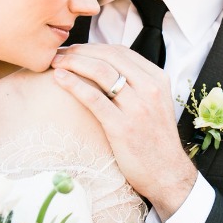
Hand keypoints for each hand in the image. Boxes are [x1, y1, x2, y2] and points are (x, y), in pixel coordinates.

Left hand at [52, 44, 196, 220]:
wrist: (167, 174)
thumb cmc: (156, 142)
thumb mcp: (155, 105)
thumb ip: (138, 86)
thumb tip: (108, 71)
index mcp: (157, 80)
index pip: (121, 52)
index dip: (93, 47)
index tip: (75, 49)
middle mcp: (149, 89)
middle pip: (108, 57)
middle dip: (79, 51)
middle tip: (59, 53)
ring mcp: (136, 108)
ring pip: (100, 72)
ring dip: (73, 62)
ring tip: (55, 62)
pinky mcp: (121, 127)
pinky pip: (93, 98)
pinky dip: (73, 84)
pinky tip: (59, 79)